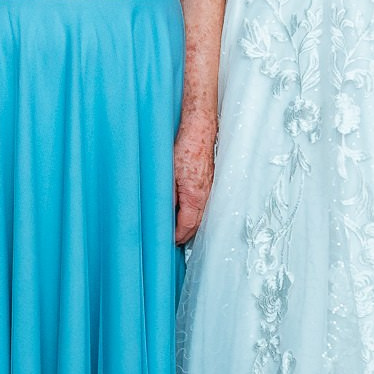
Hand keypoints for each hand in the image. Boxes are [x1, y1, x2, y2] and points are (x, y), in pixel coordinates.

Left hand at [173, 112, 215, 244]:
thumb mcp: (169, 175)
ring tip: (177, 229)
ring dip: (190, 224)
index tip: (169, 241)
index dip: (177, 236)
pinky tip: (186, 211)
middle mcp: (205, 196)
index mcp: (195, 197)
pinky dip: (194, 212)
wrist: (200, 132)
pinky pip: (203, 205)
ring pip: (201, 215)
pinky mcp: (209, 183)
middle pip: (196, 224)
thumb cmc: (186, 149)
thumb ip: (167, 197)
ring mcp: (209, 190)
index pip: (187, 226)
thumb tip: (163, 214)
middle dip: (184, 234)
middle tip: (172, 239)